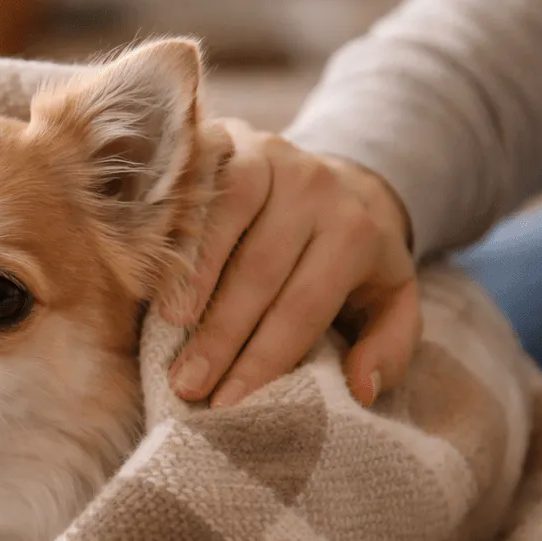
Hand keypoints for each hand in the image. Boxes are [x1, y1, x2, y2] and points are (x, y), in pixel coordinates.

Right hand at [167, 119, 419, 407]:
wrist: (333, 175)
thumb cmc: (349, 258)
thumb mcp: (389, 300)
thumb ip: (388, 346)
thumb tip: (362, 390)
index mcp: (356, 232)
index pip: (303, 305)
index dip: (263, 358)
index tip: (228, 403)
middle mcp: (315, 186)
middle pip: (260, 270)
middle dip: (221, 334)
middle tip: (187, 384)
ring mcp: (267, 154)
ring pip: (225, 218)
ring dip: (192, 274)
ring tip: (169, 327)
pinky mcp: (225, 137)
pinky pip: (193, 182)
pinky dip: (171, 224)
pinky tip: (152, 269)